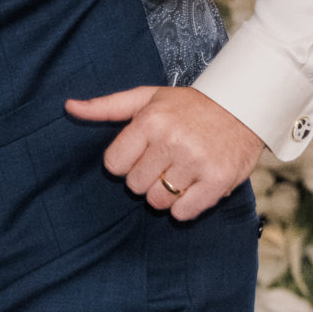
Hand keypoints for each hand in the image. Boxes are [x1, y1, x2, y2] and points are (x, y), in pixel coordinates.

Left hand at [63, 86, 264, 220]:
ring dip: (165, 193)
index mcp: (150, 121)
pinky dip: (185, 207)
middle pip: (134, 186)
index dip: (125, 163)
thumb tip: (69, 107)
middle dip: (146, 177)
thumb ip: (106, 107)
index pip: (114, 165)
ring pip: (157, 201)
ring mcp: (195, 162)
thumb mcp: (146, 98)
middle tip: (165, 161)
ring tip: (180, 173)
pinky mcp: (216, 181)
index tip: (142, 153)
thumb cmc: (188, 106)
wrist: (243, 106)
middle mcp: (171, 141)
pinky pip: (183, 213)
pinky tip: (193, 187)